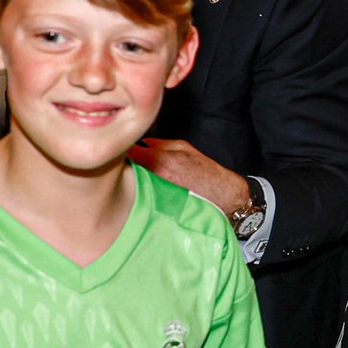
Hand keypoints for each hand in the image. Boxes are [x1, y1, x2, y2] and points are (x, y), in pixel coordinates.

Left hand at [128, 138, 247, 215]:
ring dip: (132, 179)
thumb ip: (160, 143)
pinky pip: (141, 195)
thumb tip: (143, 142)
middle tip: (128, 162)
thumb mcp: (185, 148)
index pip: (128, 152)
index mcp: (159, 160)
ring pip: (132, 183)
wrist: (222, 196)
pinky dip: (141, 191)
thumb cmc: (207, 172)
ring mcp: (154, 193)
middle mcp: (154, 178)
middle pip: (126, 169)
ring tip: (138, 177)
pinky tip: (148, 190)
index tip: (125, 147)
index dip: (125, 148)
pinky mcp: (157, 205)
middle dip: (127, 164)